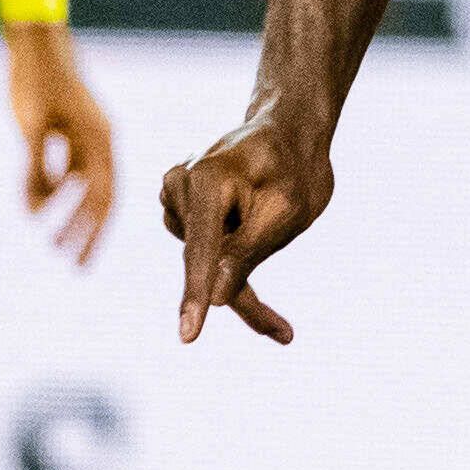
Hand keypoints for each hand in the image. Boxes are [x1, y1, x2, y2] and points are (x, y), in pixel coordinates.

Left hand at [6, 24, 116, 263]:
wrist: (35, 41)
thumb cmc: (34, 79)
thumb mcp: (31, 126)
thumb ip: (34, 169)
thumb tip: (34, 214)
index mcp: (99, 140)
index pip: (101, 199)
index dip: (91, 233)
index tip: (79, 262)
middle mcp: (100, 140)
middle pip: (99, 198)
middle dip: (86, 233)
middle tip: (75, 267)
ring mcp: (86, 135)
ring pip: (83, 186)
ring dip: (69, 214)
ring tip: (53, 244)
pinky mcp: (71, 130)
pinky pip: (68, 170)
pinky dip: (56, 190)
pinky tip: (37, 206)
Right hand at [156, 110, 322, 344]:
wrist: (287, 134)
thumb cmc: (294, 169)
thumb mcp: (286, 212)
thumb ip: (248, 252)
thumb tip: (216, 298)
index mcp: (205, 179)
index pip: (201, 250)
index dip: (197, 296)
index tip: (189, 335)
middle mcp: (179, 185)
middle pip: (204, 261)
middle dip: (241, 295)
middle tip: (284, 333)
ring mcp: (176, 196)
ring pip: (204, 261)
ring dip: (237, 273)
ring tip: (275, 229)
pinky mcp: (181, 211)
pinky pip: (203, 252)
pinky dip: (228, 265)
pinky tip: (254, 240)